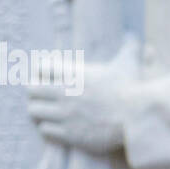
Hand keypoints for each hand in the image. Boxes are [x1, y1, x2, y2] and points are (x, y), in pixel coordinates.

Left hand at [26, 34, 140, 153]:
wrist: (137, 118)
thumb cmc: (132, 89)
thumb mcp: (129, 63)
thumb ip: (128, 47)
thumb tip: (133, 35)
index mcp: (75, 74)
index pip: (43, 67)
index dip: (41, 70)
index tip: (44, 73)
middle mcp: (65, 93)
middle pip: (32, 89)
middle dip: (34, 90)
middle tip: (39, 93)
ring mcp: (64, 114)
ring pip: (34, 110)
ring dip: (38, 109)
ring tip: (44, 110)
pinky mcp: (68, 133)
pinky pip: (45, 129)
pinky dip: (47, 127)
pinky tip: (54, 125)